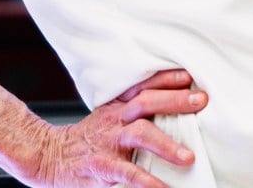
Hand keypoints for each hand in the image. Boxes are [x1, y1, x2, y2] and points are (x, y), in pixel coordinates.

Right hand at [33, 69, 207, 187]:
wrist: (51, 157)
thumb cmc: (90, 137)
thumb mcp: (110, 115)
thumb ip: (135, 110)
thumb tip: (176, 104)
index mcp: (118, 104)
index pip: (145, 84)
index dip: (167, 78)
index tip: (191, 75)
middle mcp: (115, 119)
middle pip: (146, 101)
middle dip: (175, 100)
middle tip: (201, 101)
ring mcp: (109, 142)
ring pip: (140, 133)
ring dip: (166, 144)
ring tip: (188, 156)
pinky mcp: (102, 167)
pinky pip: (127, 173)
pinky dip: (146, 182)